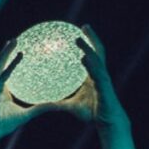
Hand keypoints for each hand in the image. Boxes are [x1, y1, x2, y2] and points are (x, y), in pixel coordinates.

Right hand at [0, 41, 52, 145]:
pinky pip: (4, 75)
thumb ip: (40, 108)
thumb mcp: (26, 114)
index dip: (11, 61)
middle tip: (15, 39)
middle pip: (1, 64)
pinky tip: (19, 56)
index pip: (7, 71)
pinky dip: (11, 66)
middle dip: (7, 51)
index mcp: (2, 90)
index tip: (19, 51)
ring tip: (13, 40)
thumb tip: (56, 105)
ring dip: (6, 52)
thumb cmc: (3, 125)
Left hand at [68, 26, 137, 148]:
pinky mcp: (104, 85)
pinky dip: (90, 63)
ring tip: (80, 37)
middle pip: (97, 51)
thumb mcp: (70, 106)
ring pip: (97, 58)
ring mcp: (103, 78)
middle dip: (92, 38)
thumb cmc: (92, 113)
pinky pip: (96, 71)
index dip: (86, 44)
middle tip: (84, 26)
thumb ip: (57, 103)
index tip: (76, 34)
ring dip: (89, 46)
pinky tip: (83, 57)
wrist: (107, 122)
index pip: (90, 55)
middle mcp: (99, 73)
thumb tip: (42, 104)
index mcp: (92, 76)